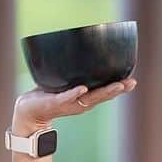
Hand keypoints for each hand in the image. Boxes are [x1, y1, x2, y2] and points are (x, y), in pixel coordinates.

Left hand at [11, 78, 136, 135]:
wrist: (29, 110)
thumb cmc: (48, 94)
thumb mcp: (65, 83)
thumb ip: (75, 72)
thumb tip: (84, 51)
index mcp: (84, 98)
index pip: (105, 91)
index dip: (119, 87)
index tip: (133, 80)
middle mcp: (80, 103)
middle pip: (102, 96)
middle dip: (117, 89)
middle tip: (131, 83)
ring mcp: (69, 104)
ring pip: (89, 98)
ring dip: (104, 92)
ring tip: (117, 85)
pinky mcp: (55, 103)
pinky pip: (66, 98)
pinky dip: (75, 93)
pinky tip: (83, 88)